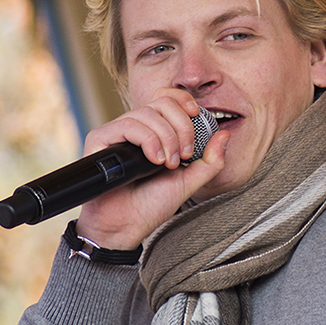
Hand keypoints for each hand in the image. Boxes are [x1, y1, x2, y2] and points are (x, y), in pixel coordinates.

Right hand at [75, 88, 228, 249]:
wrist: (127, 225)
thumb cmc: (151, 205)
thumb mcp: (189, 181)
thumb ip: (209, 160)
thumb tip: (225, 134)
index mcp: (155, 132)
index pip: (168, 99)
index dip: (183, 100)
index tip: (196, 115)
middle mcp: (136, 128)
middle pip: (161, 102)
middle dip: (181, 126)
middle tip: (184, 154)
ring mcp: (117, 133)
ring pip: (146, 113)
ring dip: (166, 138)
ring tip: (168, 164)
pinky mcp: (100, 138)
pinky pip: (127, 125)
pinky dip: (147, 140)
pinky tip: (153, 161)